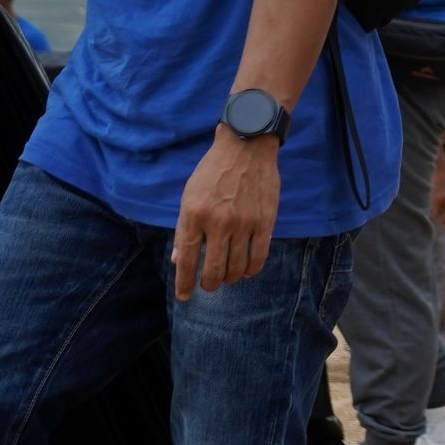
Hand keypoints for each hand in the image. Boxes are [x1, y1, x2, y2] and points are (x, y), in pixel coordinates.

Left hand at [173, 130, 280, 301]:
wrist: (246, 147)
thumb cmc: (213, 172)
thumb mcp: (189, 197)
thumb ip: (184, 229)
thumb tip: (179, 261)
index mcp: (194, 215)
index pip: (187, 259)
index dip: (185, 283)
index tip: (185, 296)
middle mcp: (218, 222)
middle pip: (213, 270)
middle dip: (209, 285)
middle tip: (209, 286)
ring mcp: (243, 223)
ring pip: (236, 267)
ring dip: (229, 278)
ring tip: (227, 277)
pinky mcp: (265, 221)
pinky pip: (258, 257)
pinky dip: (251, 269)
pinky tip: (245, 270)